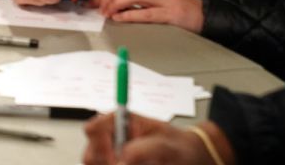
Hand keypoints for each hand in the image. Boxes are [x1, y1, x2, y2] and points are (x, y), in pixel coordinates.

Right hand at [83, 112, 229, 164]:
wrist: (194, 160)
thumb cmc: (183, 147)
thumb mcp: (167, 145)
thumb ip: (143, 150)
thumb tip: (120, 162)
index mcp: (121, 123)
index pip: (93, 129)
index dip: (100, 145)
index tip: (115, 159)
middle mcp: (113, 141)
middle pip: (90, 155)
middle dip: (104, 163)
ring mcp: (114, 158)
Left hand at [89, 0, 203, 32]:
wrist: (209, 17)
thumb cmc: (182, 17)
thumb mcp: (159, 10)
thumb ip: (140, 9)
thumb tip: (116, 14)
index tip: (92, 2)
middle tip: (95, 8)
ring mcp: (165, 3)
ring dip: (117, 3)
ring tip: (105, 12)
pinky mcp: (172, 16)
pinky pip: (148, 13)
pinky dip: (132, 15)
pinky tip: (119, 18)